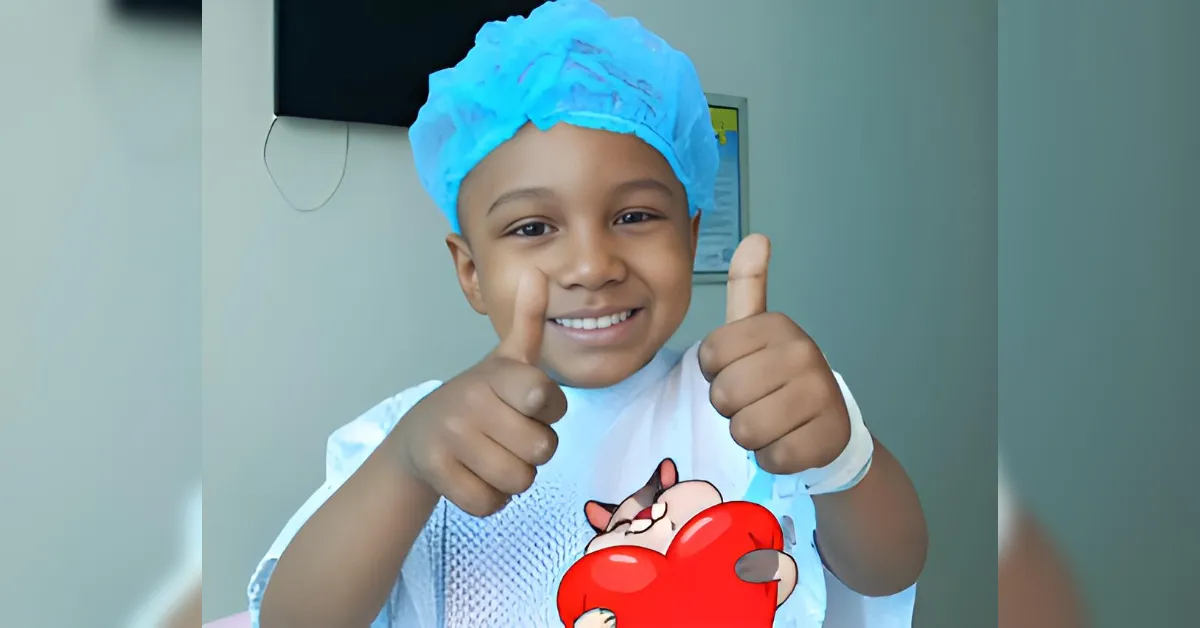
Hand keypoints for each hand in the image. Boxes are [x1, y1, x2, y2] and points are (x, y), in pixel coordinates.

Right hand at [395, 269, 566, 516]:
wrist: (420, 437)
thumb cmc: (480, 398)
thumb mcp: (505, 360)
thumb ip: (528, 322)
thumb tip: (539, 273)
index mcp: (496, 373)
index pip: (547, 398)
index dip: (546, 410)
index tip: (527, 404)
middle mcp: (471, 401)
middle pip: (543, 450)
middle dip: (533, 450)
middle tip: (509, 435)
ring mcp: (451, 437)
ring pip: (520, 481)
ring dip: (513, 477)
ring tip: (492, 455)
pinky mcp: (437, 473)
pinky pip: (491, 503)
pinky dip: (490, 499)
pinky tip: (475, 476)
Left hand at [697, 234, 849, 474]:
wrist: (829, 422)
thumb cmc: (776, 374)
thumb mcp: (757, 330)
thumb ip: (748, 286)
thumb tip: (756, 237)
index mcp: (777, 325)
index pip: (709, 357)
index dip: (716, 373)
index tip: (740, 370)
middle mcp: (803, 352)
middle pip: (724, 395)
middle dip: (730, 407)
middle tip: (756, 400)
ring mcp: (820, 396)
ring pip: (744, 430)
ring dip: (749, 435)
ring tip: (772, 421)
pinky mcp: (825, 439)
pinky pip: (770, 457)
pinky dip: (772, 458)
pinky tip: (789, 441)